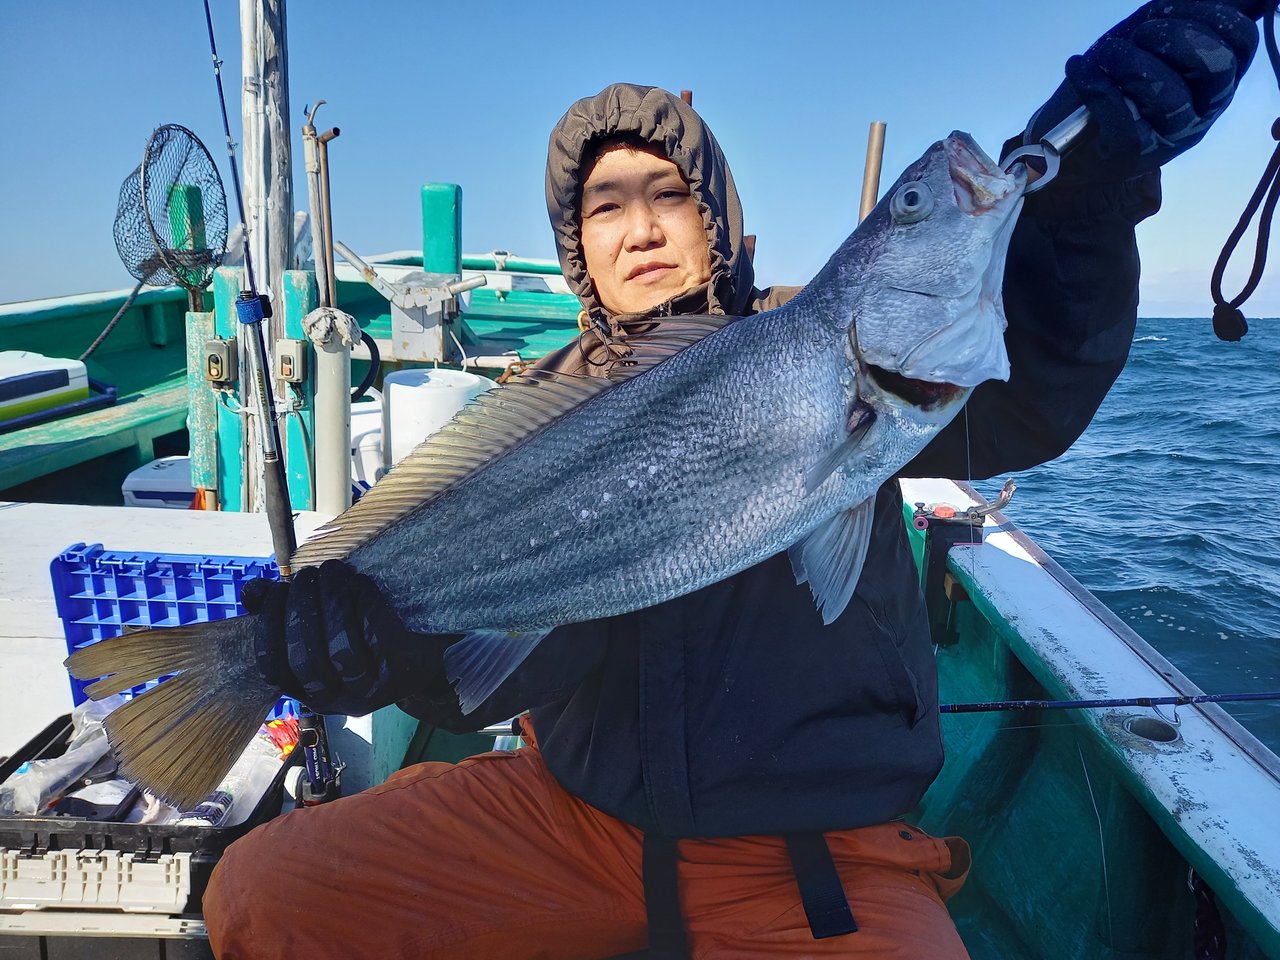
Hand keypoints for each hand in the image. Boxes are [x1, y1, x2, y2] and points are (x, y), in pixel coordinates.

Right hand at [241, 559, 458, 715]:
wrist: (434, 658)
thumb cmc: (372, 637)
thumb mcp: (327, 629)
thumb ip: (287, 612)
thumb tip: (252, 591)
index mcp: (312, 693)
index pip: (274, 670)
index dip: (268, 628)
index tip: (274, 592)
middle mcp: (339, 701)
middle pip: (305, 660)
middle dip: (300, 611)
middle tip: (306, 575)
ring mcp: (372, 691)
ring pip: (339, 650)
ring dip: (330, 602)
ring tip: (331, 571)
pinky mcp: (402, 672)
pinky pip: (376, 635)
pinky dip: (363, 602)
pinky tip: (359, 581)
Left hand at [1024, 0, 1264, 183]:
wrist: (1064, 134)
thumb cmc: (1114, 78)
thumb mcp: (1153, 36)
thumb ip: (1191, 12)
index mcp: (1216, 77)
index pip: (1241, 39)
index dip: (1208, 11)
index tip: (1166, 7)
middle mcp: (1203, 110)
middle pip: (1215, 65)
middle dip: (1174, 36)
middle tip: (1141, 34)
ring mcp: (1171, 137)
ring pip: (1171, 97)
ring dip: (1132, 62)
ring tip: (1108, 54)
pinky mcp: (1132, 154)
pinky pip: (1122, 119)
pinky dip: (1094, 84)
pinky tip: (1079, 66)